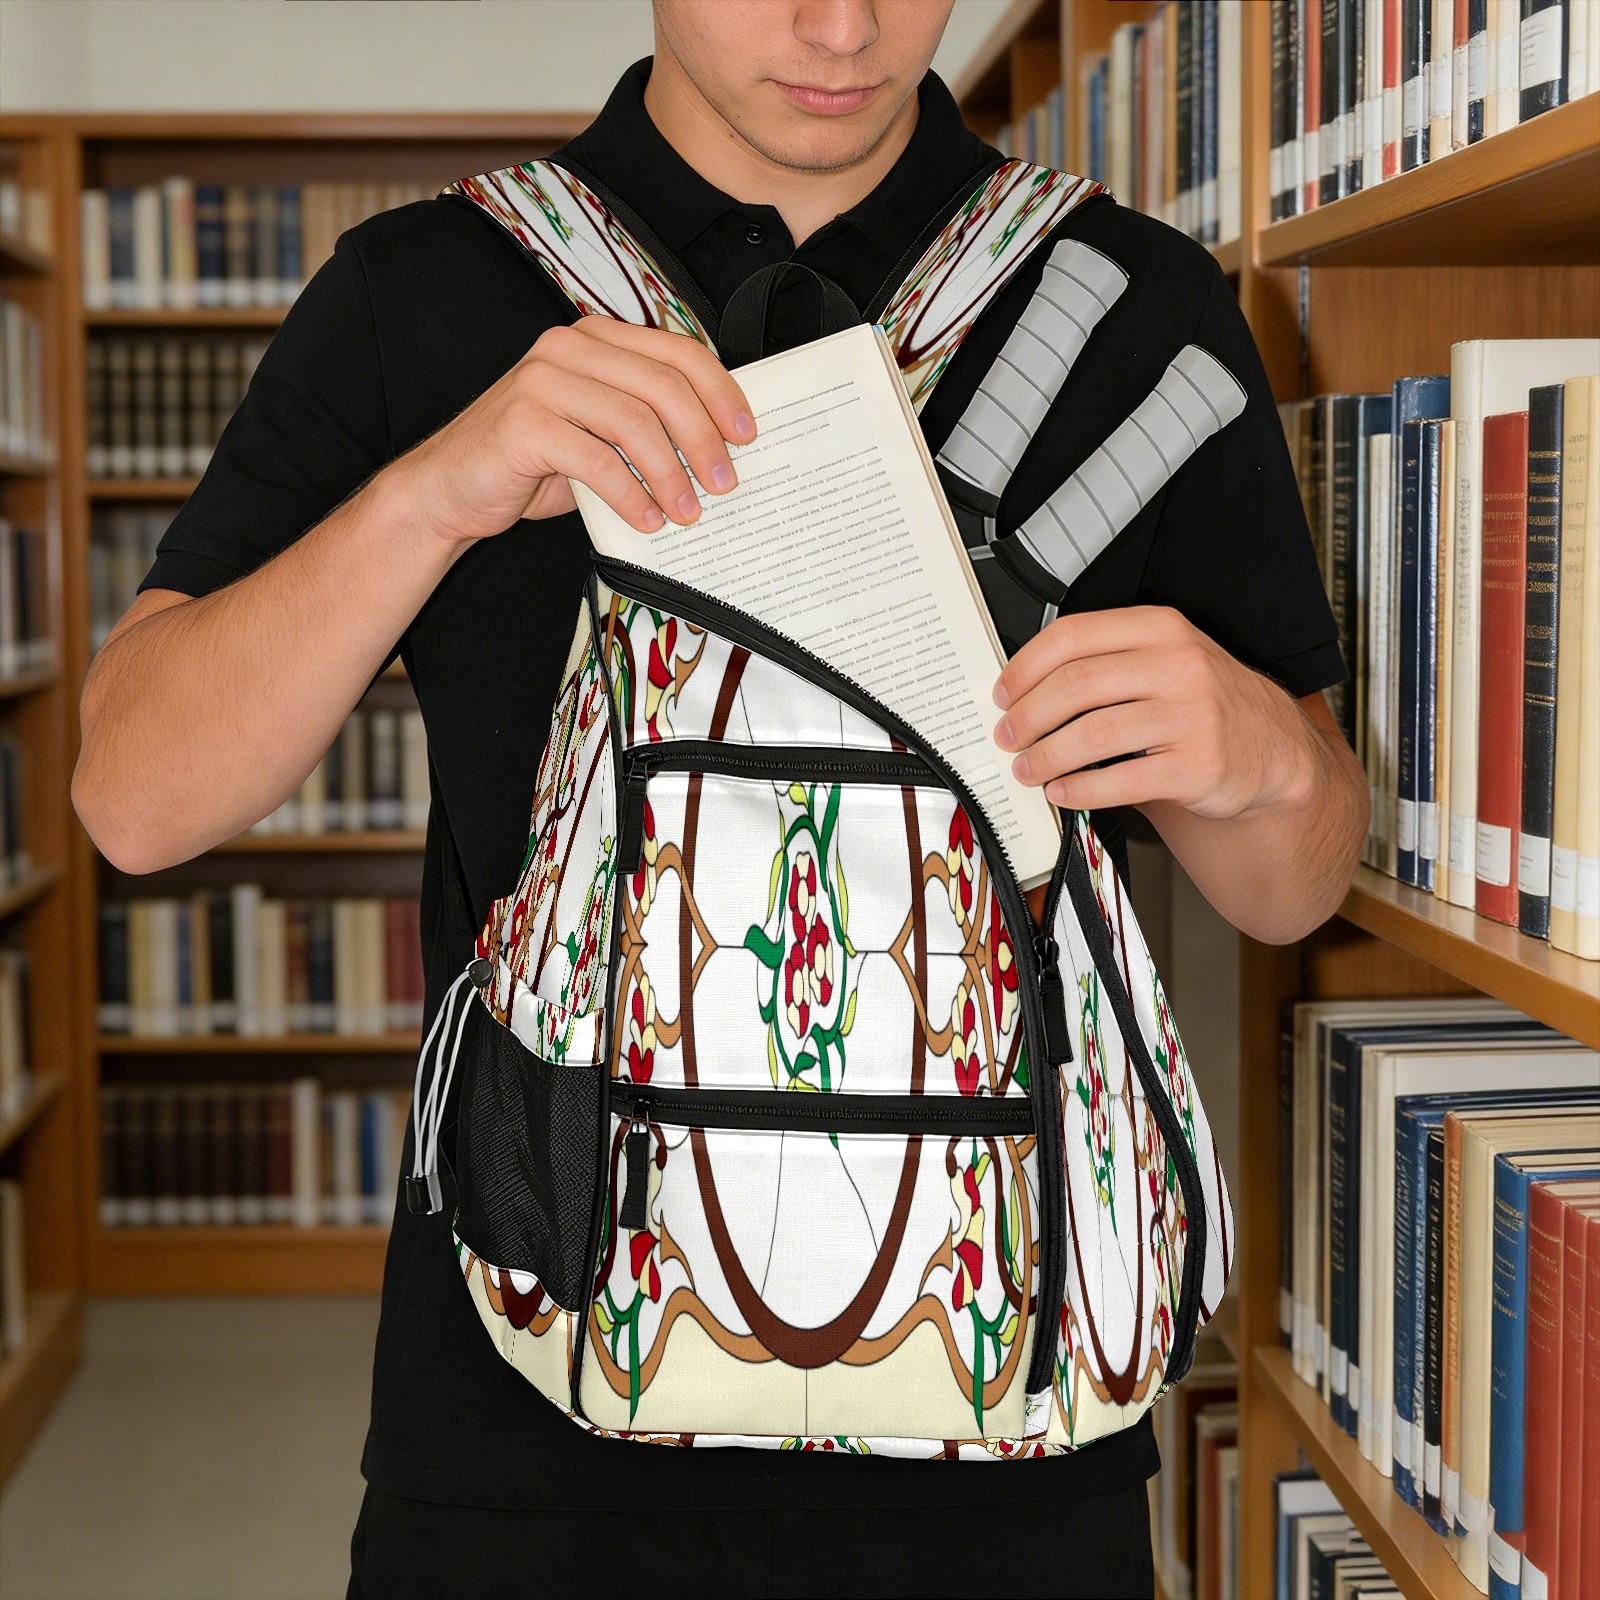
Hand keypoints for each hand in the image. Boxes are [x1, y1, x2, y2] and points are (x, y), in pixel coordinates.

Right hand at [389, 315, 755, 546]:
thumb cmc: (532, 464)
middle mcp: (568, 348)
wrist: (450, 489)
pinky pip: (596, 459)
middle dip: (703, 439)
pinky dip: (630, 495)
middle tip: (724, 483)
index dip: (720, 392)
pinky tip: (647, 521)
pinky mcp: (523, 422)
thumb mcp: (597, 435)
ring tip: (688, 512)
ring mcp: (542, 381)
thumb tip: (716, 452)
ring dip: (671, 474)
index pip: (676, 352)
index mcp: (594, 339)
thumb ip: (643, 426)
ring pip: (633, 422)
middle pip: (663, 386)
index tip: (747, 435)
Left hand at [991, 605, 1315, 820]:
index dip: (1025, 667)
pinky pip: (1121, 780)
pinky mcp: (1197, 765)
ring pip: (1093, 733)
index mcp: (1160, 628)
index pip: (1073, 636)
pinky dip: (1080, 790)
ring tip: (1028, 768)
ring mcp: (1191, 715)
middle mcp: (1178, 665)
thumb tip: (1024, 691)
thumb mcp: (1165, 661)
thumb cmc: (1205, 704)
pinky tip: (1063, 793)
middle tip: (1008, 736)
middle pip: (1076, 684)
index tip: (1003, 693)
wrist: (1273, 749)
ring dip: (1046, 756)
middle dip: (1028, 716)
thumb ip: (1106, 663)